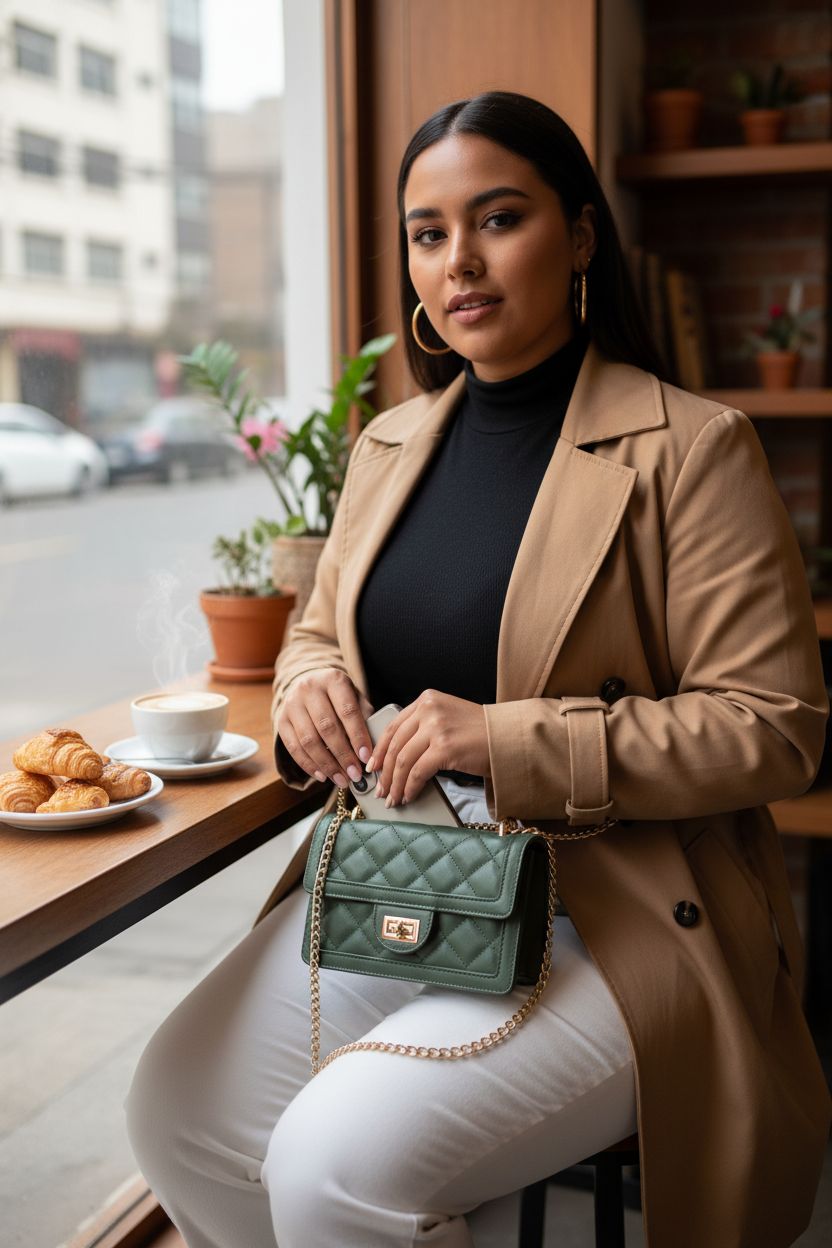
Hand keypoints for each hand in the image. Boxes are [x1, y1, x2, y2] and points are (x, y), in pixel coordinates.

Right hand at [278, 669, 373, 786]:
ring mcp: (292, 704)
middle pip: (327, 727)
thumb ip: (364, 718)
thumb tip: (372, 750)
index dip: (357, 736)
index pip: (347, 710)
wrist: (307, 683)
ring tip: (341, 779)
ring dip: (327, 764)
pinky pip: (294, 747)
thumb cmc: (338, 696)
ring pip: (309, 740)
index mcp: (333, 679)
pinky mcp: (281, 720)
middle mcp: (309, 688)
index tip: (366, 757)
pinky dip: (309, 765)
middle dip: (343, 755)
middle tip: (355, 775)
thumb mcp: (354, 697)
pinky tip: (323, 775)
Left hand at [367, 689, 490, 806]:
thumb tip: (397, 756)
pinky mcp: (445, 747)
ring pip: (403, 760)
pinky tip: (409, 796)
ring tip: (394, 798)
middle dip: (385, 772)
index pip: (394, 725)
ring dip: (396, 784)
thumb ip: (424, 726)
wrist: (509, 737)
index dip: (380, 749)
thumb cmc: (481, 732)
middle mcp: (429, 709)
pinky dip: (410, 787)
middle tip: (381, 789)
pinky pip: (417, 772)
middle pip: (395, 745)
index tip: (373, 766)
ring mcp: (437, 727)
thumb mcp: (448, 717)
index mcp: (427, 699)